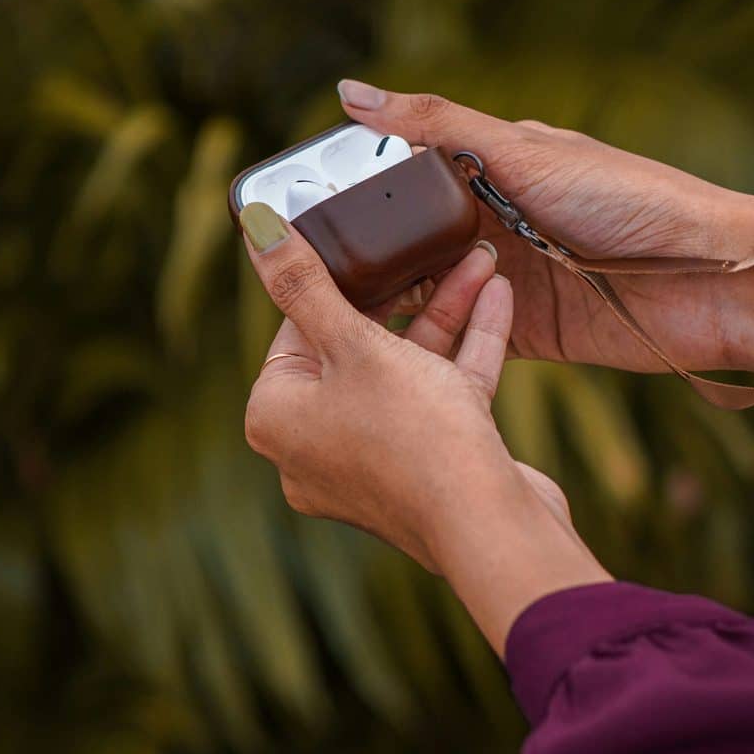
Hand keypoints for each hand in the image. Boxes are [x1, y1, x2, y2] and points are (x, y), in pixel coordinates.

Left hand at [238, 203, 605, 647]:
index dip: (337, 280)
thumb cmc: (412, 437)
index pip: (296, 329)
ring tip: (477, 260)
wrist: (490, 527)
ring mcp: (374, 462)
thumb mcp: (355, 344)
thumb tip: (255, 226)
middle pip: (357, 346)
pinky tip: (498, 298)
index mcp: (278, 418)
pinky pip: (441, 396)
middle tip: (429, 246)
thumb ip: (306, 283)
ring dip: (445, 313)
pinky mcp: (427, 467)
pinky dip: (466, 350)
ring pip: (407, 369)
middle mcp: (316, 446)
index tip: (368, 240)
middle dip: (405, 292)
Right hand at [338, 81, 753, 372]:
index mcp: (495, 169)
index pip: (410, 174)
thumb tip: (348, 93)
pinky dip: (431, 338)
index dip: (361, 189)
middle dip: (366, 252)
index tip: (302, 206)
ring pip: (430, 290)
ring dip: (392, 299)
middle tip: (302, 271)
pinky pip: (463, 335)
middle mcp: (495, 222)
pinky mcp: (524, 332)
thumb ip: (435, 127)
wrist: (711, 284)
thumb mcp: (523, 152)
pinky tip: (387, 345)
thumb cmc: (629, 200)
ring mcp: (508, 280)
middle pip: (413, 237)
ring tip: (331, 311)